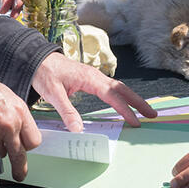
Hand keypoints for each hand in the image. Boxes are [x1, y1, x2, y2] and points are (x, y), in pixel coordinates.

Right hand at [0, 68, 40, 181]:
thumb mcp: (4, 95)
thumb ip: (13, 114)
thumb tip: (16, 126)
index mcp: (19, 111)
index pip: (34, 140)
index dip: (27, 146)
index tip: (24, 150)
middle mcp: (10, 125)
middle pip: (20, 156)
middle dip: (19, 167)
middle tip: (18, 174)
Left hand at [31, 52, 155, 132]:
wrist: (35, 58)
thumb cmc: (44, 73)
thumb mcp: (52, 93)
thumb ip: (66, 111)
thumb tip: (78, 129)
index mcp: (89, 78)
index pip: (112, 95)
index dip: (125, 109)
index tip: (136, 122)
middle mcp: (95, 75)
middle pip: (122, 88)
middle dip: (138, 101)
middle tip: (152, 114)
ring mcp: (93, 76)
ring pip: (118, 87)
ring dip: (132, 98)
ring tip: (144, 110)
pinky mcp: (89, 78)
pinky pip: (110, 87)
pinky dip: (121, 95)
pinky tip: (124, 102)